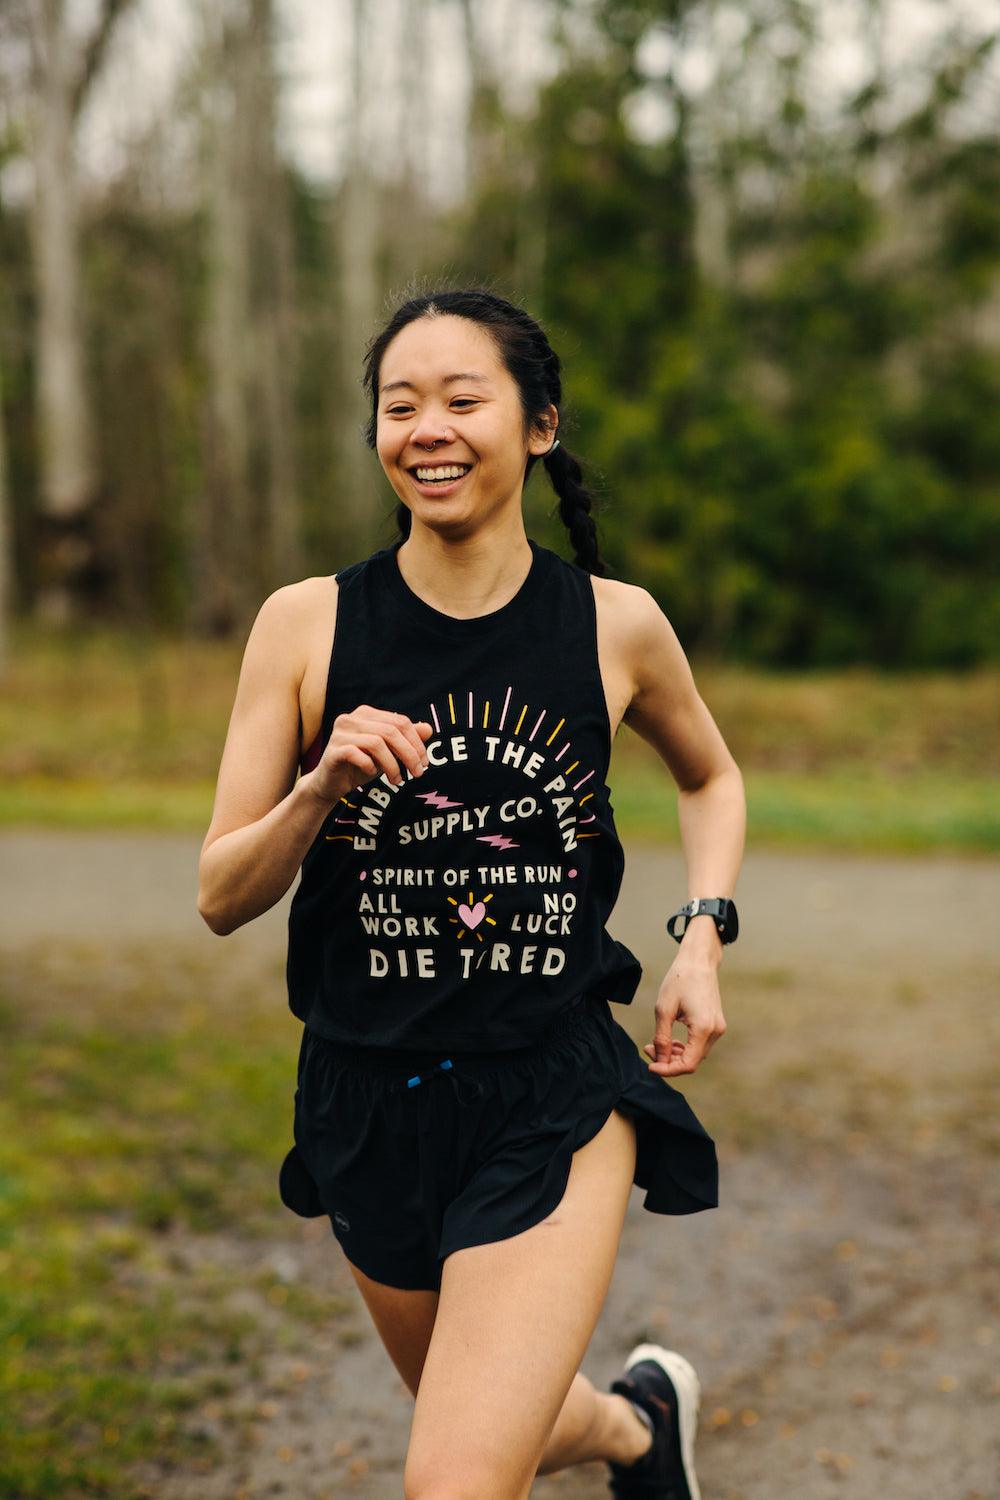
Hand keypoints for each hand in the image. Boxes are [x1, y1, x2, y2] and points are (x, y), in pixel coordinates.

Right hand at [307, 705, 433, 805]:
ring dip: (392, 765)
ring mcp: (339, 734)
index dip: (416, 742)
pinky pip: (357, 754)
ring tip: (397, 780)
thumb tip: (429, 729)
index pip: (400, 721)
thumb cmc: (361, 766)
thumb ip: (405, 740)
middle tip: (417, 773)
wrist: (330, 784)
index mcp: (366, 714)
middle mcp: (351, 718)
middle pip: (391, 731)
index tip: (424, 763)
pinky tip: (372, 773)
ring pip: (377, 743)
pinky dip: (369, 765)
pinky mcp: (332, 751)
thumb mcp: (388, 753)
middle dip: (409, 754)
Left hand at [643, 951, 726, 1077]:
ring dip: (675, 1055)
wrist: (699, 961)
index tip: (650, 1066)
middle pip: (692, 1061)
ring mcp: (718, 1028)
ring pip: (696, 1054)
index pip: (688, 1064)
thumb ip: (662, 1038)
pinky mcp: (716, 1024)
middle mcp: (715, 1031)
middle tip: (648, 1049)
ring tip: (656, 1044)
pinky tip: (670, 1040)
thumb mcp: (664, 1009)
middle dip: (668, 1061)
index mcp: (704, 1028)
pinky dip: (685, 1046)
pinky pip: (700, 1044)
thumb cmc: (680, 980)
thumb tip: (660, 1061)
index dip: (668, 1070)